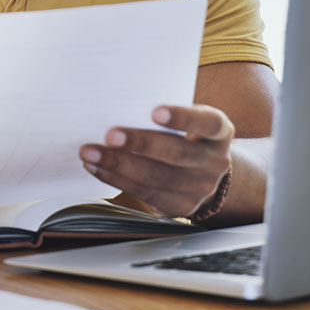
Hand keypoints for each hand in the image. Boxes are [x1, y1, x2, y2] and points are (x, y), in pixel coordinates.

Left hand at [78, 104, 233, 217]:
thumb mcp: (187, 121)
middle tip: (110, 135)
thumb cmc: (185, 135)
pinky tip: (96, 167)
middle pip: (176, 153)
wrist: (202, 173)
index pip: (207, 123)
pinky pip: (143, 193)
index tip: (155, 111)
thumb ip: (164, 114)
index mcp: (219, 133)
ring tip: (91, 152)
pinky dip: (115, 178)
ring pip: (155, 177)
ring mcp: (199, 188)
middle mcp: (214, 162)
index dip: (183, 118)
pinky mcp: (180, 206)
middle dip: (140, 143)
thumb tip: (119, 103)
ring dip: (118, 164)